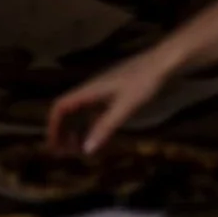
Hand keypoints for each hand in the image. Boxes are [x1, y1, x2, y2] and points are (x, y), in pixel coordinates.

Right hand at [47, 46, 181, 153]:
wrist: (164, 62)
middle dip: (62, 131)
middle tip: (64, 154)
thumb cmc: (144, 82)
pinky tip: (99, 136)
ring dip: (76, 129)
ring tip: (79, 149)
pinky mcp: (115, 91)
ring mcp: (103, 89)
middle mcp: (92, 88)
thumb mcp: (125, 107)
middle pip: (68, 110)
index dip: (53, 126)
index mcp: (89, 89)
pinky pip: (95, 110)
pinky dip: (92, 124)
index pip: (61, 106)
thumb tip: (86, 150)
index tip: (54, 147)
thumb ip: (105, 127)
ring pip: (81, 111)